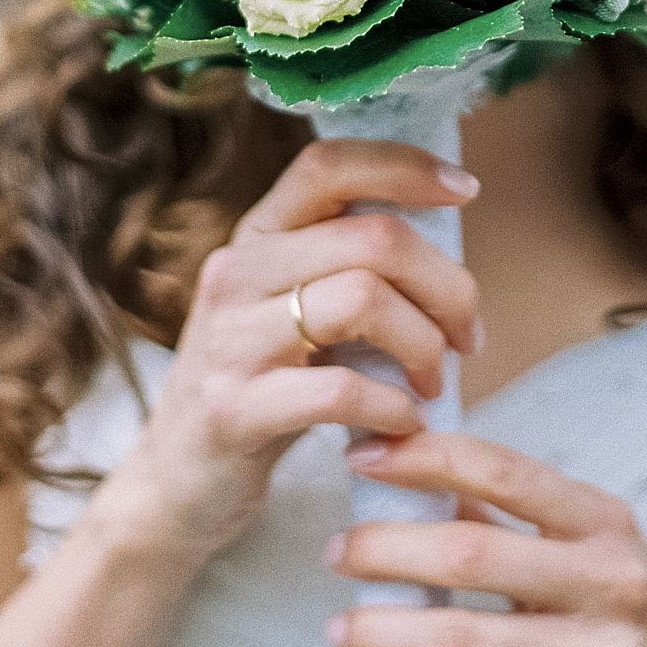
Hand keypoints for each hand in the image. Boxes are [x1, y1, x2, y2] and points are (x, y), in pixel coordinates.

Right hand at [98, 138, 483, 569]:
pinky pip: (342, 389)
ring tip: (432, 381)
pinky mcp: (233, 409)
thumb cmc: (265, 385)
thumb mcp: (293, 307)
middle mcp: (236, 271)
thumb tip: (448, 248)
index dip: (405, 166)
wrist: (179, 482)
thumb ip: (349, 266)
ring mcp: (230, 339)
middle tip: (467, 335)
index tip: (465, 191)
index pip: (329, 164)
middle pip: (374, 238)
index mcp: (257, 234)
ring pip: (365, 300)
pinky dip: (394, 406)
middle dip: (446, 286)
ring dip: (424, 345)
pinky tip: (404, 423)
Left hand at [322, 428, 646, 646]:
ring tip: (341, 624)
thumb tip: (424, 477)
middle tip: (338, 549)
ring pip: (461, 639)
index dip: (423, 457)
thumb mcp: (593, 548)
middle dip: (386, 549)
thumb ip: (514, 517)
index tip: (364, 454)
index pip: (500, 468)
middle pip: (468, 553)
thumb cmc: (635, 615)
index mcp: (603, 520)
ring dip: (385, 630)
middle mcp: (606, 579)